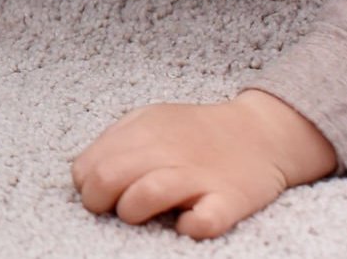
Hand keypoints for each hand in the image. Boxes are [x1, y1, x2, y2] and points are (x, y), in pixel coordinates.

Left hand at [71, 90, 337, 238]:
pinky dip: (190, 226)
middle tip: (114, 207)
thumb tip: (85, 173)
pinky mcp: (230, 200)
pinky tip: (186, 222)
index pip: (87, 166)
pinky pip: (204, 221)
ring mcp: (199, 176)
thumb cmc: (196, 133)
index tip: (100, 192)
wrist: (262, 132)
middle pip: (108, 178)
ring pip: (146, 194)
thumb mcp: (151, 120)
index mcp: (142, 131)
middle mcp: (167, 151)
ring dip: (133, 211)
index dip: (86, 185)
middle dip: (98, 201)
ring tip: (142, 214)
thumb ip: (118, 141)